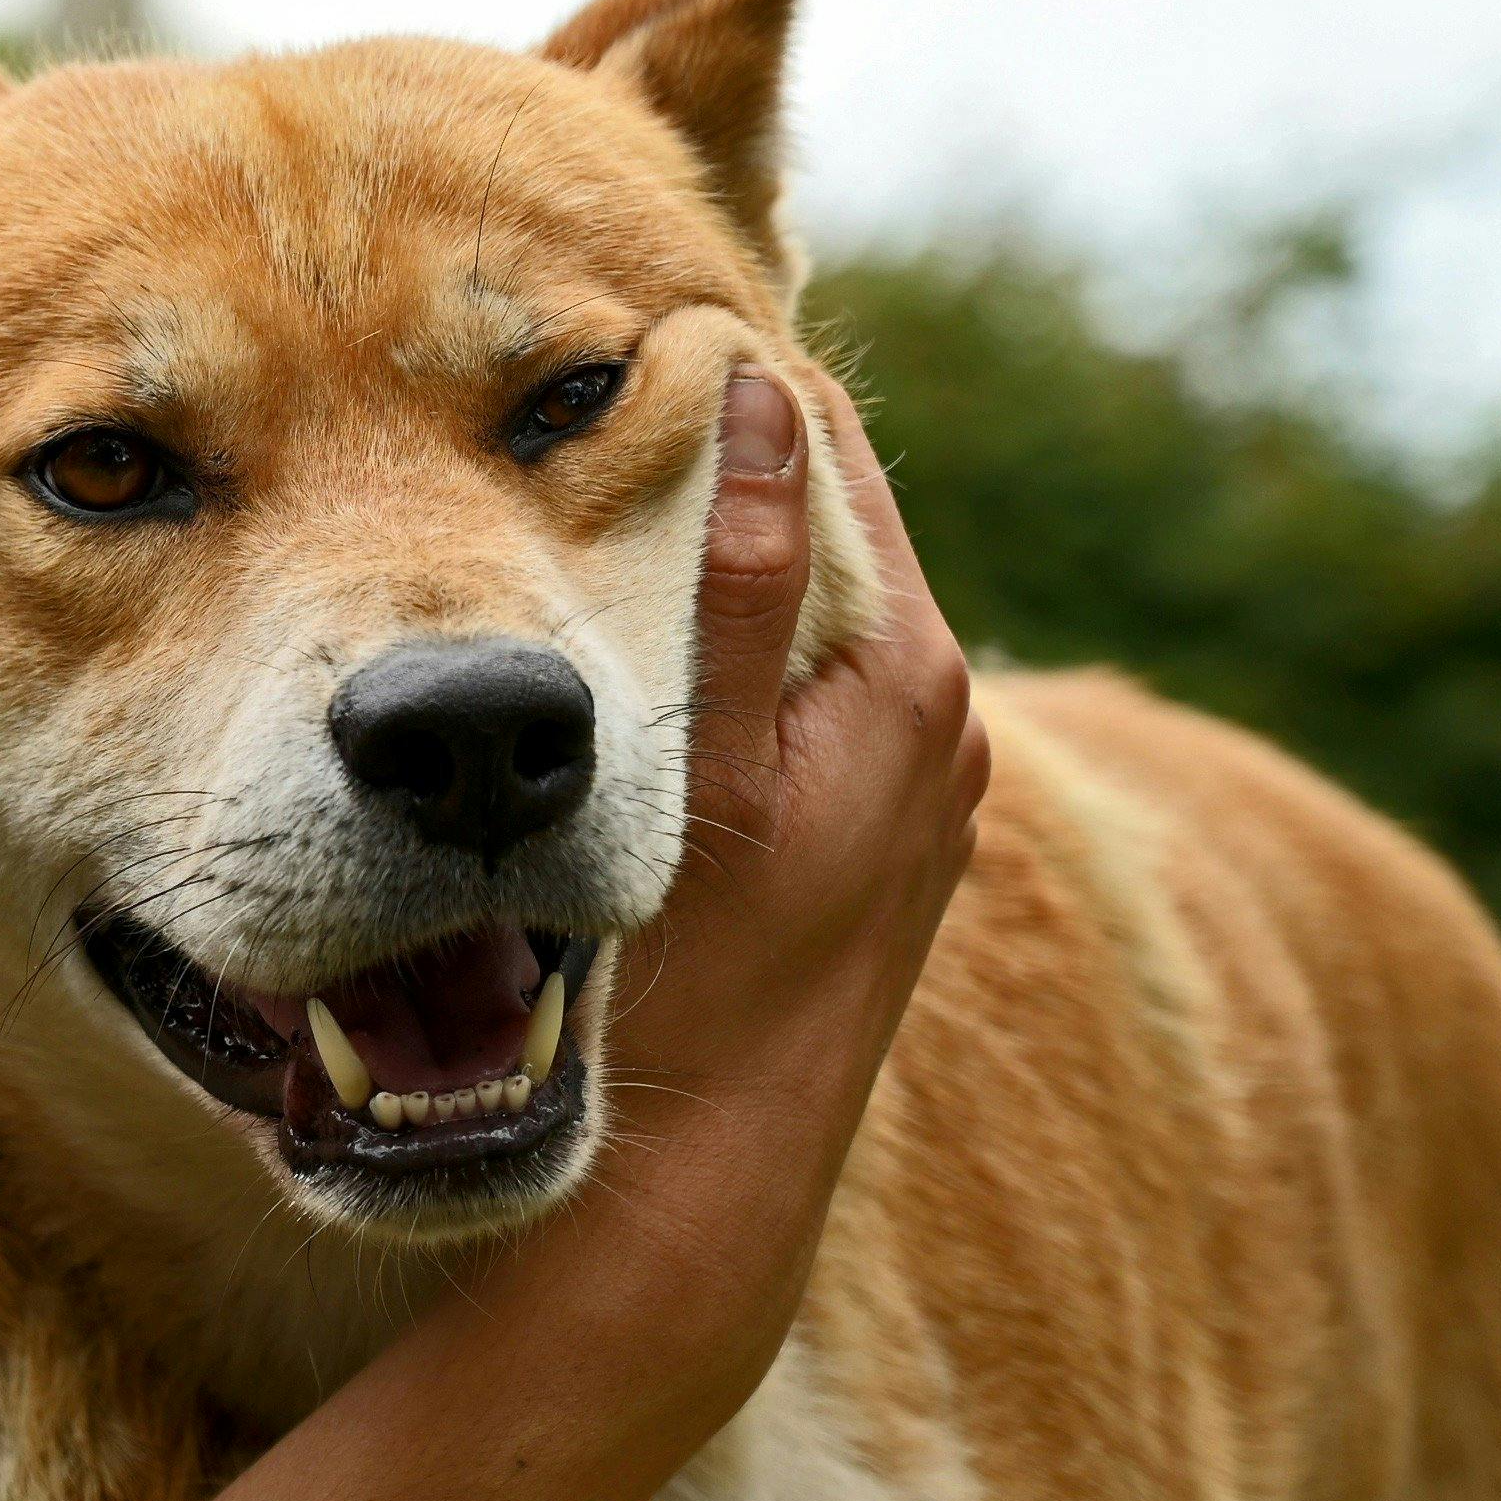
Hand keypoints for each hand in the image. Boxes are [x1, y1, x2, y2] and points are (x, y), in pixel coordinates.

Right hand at [480, 363, 989, 1445]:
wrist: (702, 1191)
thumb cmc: (687, 993)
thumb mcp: (700, 771)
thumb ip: (744, 583)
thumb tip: (757, 392)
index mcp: (914, 684)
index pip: (828, 446)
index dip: (719, 365)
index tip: (604, 308)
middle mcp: (939, 719)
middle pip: (818, 510)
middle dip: (703, 439)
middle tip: (561, 370)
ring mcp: (902, 775)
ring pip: (792, 593)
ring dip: (699, 529)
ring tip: (566, 462)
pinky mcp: (854, 823)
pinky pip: (781, 668)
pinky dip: (709, 620)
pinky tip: (605, 609)